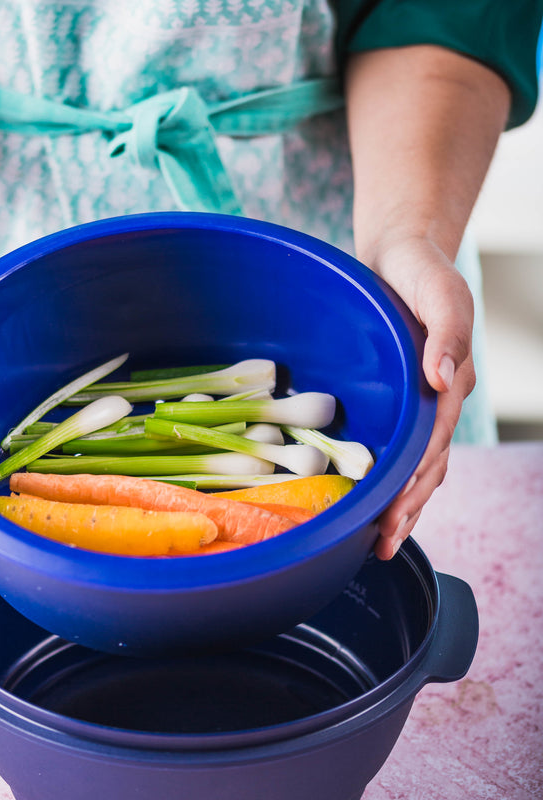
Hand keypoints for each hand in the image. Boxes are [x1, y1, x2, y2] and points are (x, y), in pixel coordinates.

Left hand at [368, 235, 475, 558]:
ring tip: (380, 541)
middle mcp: (438, 401)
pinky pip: (399, 447)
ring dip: (401, 504)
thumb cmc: (421, 271)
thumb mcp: (439, 292)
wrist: (402, 256)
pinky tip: (373, 498)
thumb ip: (447, 333)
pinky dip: (390, 478)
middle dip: (407, 508)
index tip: (394, 515)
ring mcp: (419, 404)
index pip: (433, 444)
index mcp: (450, 382)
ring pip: (416, 465)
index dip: (414, 482)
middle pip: (427, 466)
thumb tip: (445, 379)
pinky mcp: (399, 400)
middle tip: (382, 545)